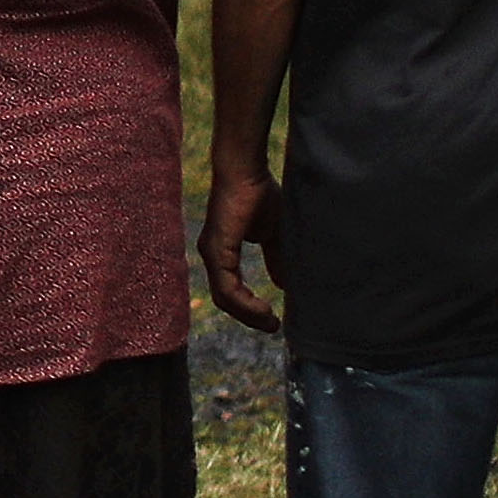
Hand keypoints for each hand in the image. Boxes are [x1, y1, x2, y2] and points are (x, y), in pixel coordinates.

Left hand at [197, 160, 288, 336]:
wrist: (248, 170)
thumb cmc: (260, 195)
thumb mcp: (274, 235)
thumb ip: (277, 259)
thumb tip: (285, 284)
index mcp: (223, 251)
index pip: (232, 290)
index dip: (251, 307)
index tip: (273, 319)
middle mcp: (213, 255)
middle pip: (227, 300)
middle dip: (250, 317)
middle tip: (273, 326)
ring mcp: (211, 252)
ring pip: (225, 298)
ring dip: (249, 314)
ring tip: (271, 322)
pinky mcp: (216, 248)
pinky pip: (227, 287)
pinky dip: (245, 302)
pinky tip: (265, 309)